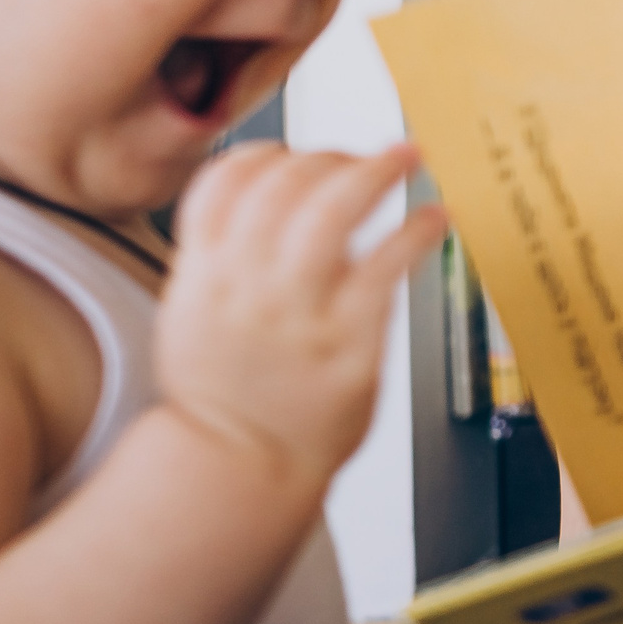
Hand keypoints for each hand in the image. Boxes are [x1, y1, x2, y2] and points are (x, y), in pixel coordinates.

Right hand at [157, 142, 445, 486]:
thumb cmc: (224, 399)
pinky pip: (386, 265)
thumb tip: (256, 201)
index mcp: (202, 274)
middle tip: (364, 155)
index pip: (225, 180)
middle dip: (330, 156)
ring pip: (332, 210)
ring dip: (375, 172)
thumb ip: (217, 259)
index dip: (268, 154)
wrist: (237, 470)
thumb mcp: (191, 318)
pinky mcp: (348, 341)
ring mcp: (296, 311)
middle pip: (284, 182)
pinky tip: (432, 219)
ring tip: (404, 159)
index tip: (297, 154)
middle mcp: (246, 284)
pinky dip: (414, 230)